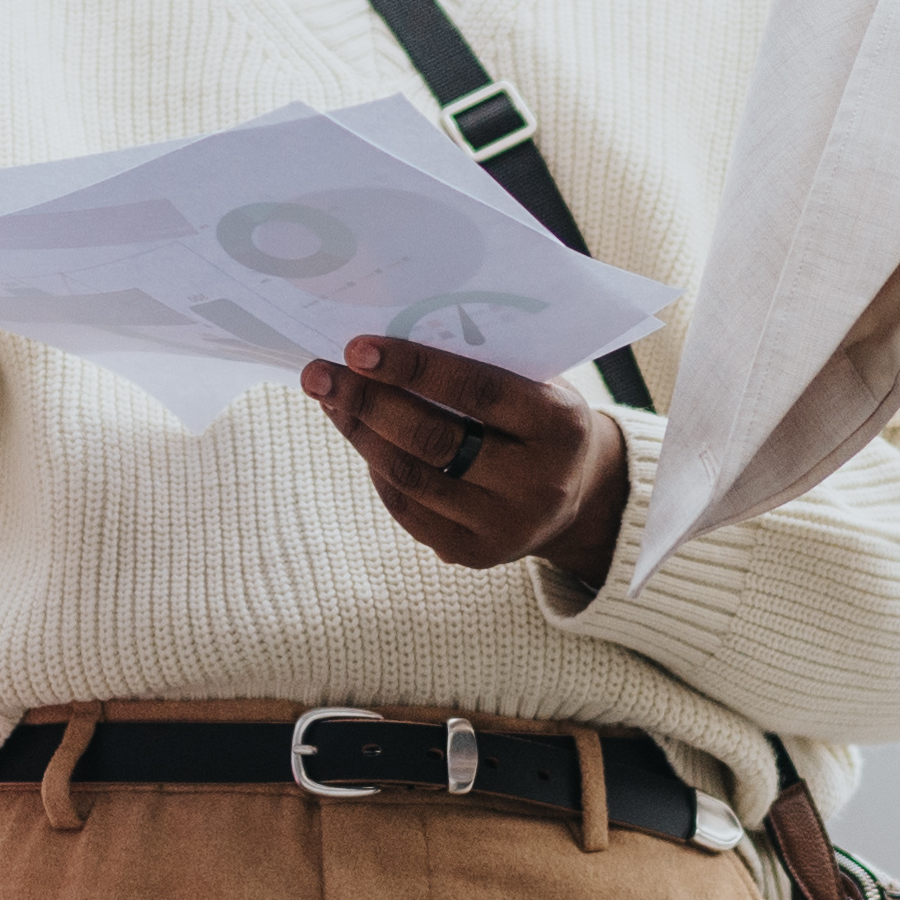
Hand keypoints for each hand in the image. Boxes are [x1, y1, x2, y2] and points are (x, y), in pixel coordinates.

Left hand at [306, 338, 623, 580]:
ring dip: (360, 433)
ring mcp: (507, 526)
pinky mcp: (475, 555)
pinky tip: (359, 435)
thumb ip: (480, 362)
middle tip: (320, 373)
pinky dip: (376, 468)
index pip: (477, 390)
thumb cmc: (539, 415)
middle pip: (435, 440)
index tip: (356, 347)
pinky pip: (409, 510)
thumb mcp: (535, 381)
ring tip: (330, 398)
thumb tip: (385, 345)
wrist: (579, 493)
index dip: (413, 368)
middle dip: (368, 401)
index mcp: (562, 425)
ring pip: (412, 477)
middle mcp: (540, 482)